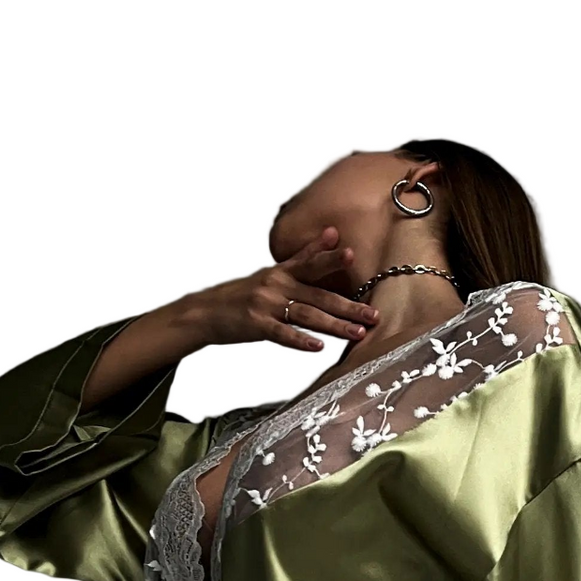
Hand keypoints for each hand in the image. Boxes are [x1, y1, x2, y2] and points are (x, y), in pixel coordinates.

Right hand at [172, 227, 379, 352]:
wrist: (205, 312)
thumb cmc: (244, 294)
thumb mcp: (273, 272)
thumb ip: (305, 256)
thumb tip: (332, 233)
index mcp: (282, 272)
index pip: (311, 263)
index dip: (330, 258)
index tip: (352, 255)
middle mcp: (276, 285)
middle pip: (318, 295)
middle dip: (349, 306)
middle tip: (374, 314)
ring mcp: (266, 305)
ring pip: (306, 315)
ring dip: (334, 325)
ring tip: (357, 333)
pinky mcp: (256, 325)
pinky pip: (281, 334)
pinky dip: (299, 340)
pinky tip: (317, 347)